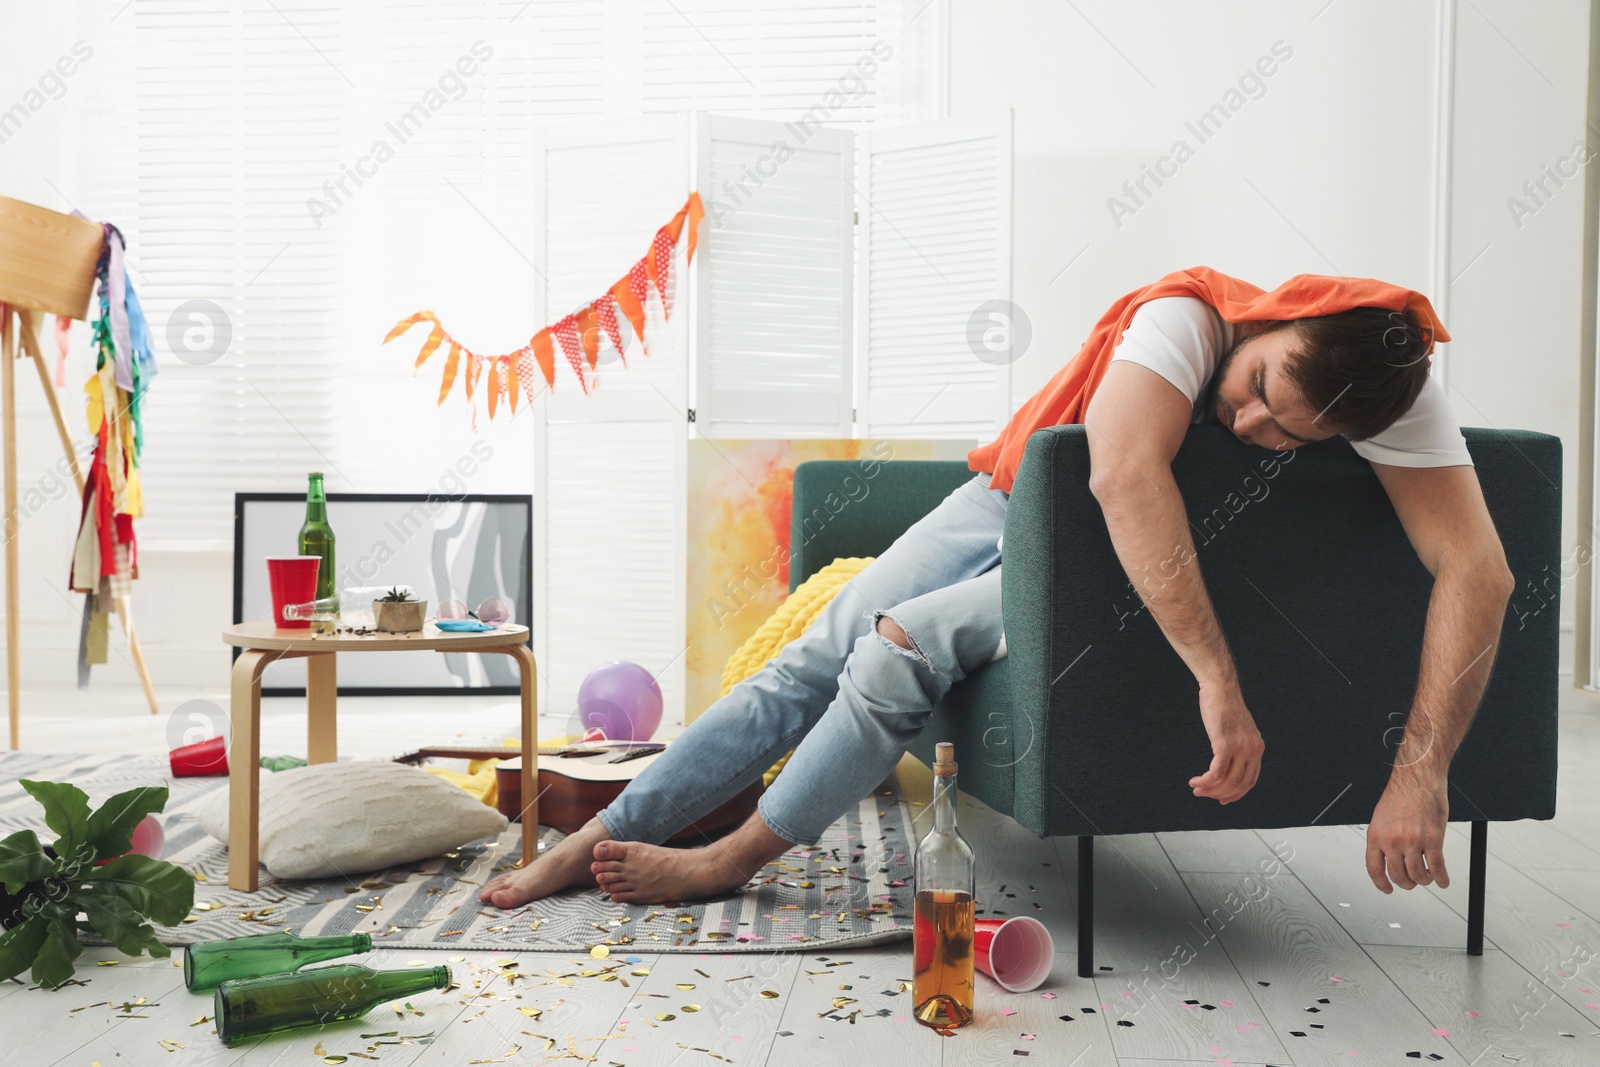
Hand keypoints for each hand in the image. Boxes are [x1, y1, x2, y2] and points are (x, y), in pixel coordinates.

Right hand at [1189, 682, 1264, 803]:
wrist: (1220, 688)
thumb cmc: (1224, 705)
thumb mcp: (1238, 728)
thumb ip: (1238, 744)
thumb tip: (1228, 758)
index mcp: (1257, 748)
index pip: (1250, 781)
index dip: (1236, 794)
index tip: (1222, 799)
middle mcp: (1252, 750)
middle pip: (1238, 784)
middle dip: (1219, 794)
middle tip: (1203, 794)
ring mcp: (1240, 748)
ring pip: (1227, 781)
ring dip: (1210, 789)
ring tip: (1196, 789)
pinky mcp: (1225, 745)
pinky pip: (1216, 773)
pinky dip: (1205, 781)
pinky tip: (1195, 781)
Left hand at [1366, 777, 1449, 892]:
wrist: (1417, 778)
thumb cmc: (1401, 794)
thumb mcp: (1381, 818)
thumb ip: (1383, 838)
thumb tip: (1387, 858)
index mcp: (1376, 836)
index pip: (1374, 868)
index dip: (1381, 883)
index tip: (1387, 889)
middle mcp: (1392, 841)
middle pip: (1398, 875)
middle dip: (1406, 883)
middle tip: (1412, 882)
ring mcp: (1413, 842)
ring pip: (1418, 875)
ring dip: (1424, 880)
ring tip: (1427, 878)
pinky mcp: (1433, 840)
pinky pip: (1437, 867)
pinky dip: (1441, 878)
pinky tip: (1442, 880)